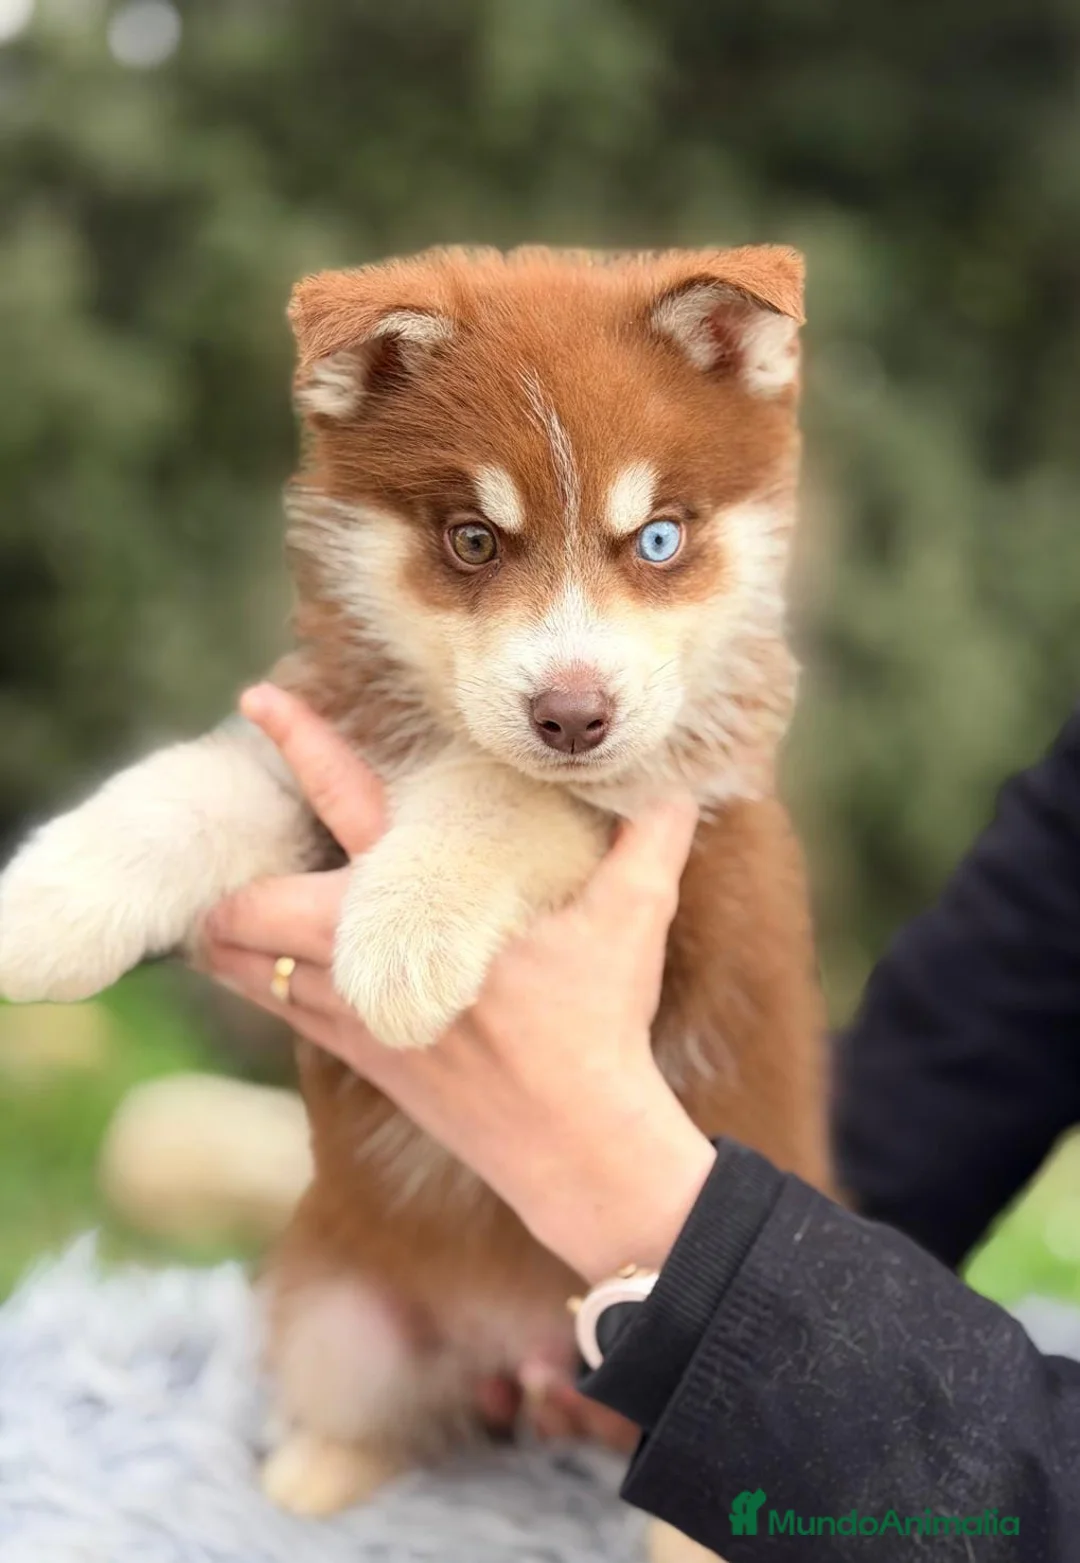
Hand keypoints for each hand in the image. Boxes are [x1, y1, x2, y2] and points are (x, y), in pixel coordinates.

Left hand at [199, 684, 715, 1285]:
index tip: (257, 699)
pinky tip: (263, 973)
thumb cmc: (600, 1024)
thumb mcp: (635, 920)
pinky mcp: (365, 1061)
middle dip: (226, 887)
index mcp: (428, 900)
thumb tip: (680, 781)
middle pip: (256, 910)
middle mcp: (373, 955)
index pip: (347, 803)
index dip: (300, 746)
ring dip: (231, 941)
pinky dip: (260, 984)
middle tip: (213, 862)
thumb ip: (651, 837)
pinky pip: (284, 1015)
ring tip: (214, 917)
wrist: (576, 1145)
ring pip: (254, 970)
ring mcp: (359, 1015)